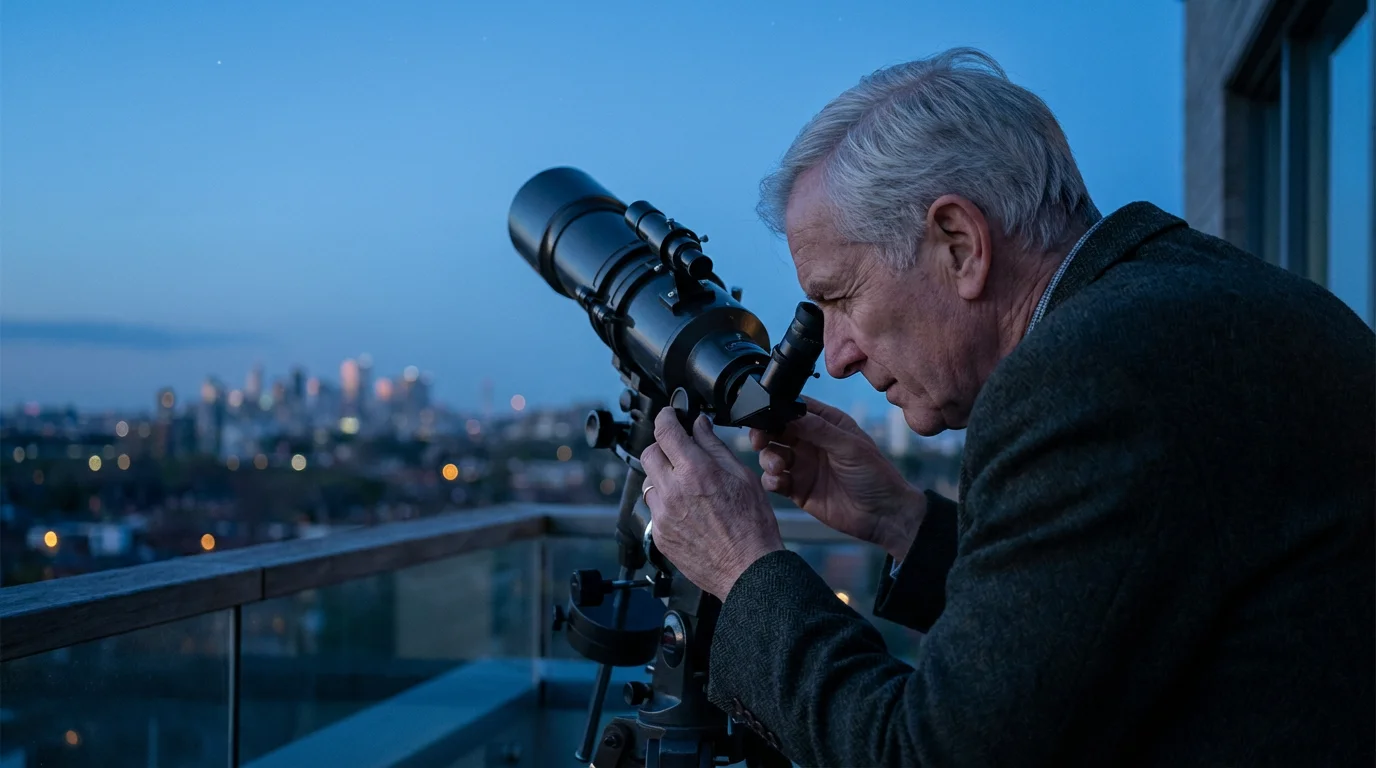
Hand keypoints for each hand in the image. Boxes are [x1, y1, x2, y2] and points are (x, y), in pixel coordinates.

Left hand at [640, 408, 783, 599]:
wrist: (748, 570)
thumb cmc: (753, 526)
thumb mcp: (742, 476)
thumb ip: (715, 447)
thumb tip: (699, 425)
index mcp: (695, 471)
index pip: (665, 431)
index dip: (665, 416)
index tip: (670, 415)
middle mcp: (673, 491)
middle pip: (649, 453)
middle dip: (662, 446)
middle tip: (680, 450)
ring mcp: (662, 515)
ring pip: (649, 482)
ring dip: (663, 476)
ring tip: (688, 486)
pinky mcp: (659, 535)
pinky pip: (655, 509)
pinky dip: (666, 503)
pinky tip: (688, 510)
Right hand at [751, 397, 925, 561]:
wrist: (883, 516)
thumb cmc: (875, 476)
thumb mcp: (850, 447)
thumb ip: (819, 430)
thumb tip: (790, 412)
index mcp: (827, 424)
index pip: (795, 408)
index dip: (777, 408)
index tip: (765, 414)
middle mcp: (811, 442)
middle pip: (777, 430)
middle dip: (764, 433)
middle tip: (760, 440)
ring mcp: (803, 465)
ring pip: (772, 454)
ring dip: (768, 457)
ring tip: (778, 466)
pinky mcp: (797, 489)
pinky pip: (774, 480)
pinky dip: (770, 480)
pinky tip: (778, 482)